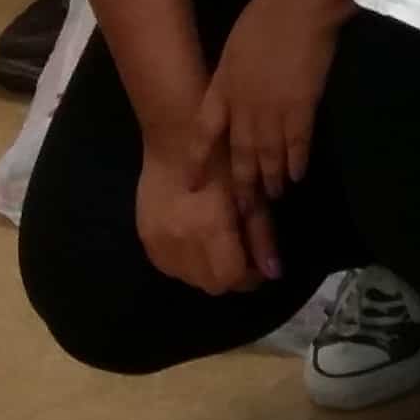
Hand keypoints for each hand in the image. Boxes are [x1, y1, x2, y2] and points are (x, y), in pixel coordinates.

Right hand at [129, 127, 275, 298]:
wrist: (174, 136)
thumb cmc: (223, 156)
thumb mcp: (250, 194)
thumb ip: (262, 236)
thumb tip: (275, 272)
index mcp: (209, 229)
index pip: (231, 278)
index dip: (250, 278)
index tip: (260, 268)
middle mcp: (179, 241)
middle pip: (210, 284)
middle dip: (231, 276)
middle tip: (243, 257)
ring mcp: (157, 241)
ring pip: (189, 278)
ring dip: (208, 272)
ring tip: (220, 249)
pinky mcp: (144, 236)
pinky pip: (168, 267)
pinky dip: (186, 265)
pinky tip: (197, 245)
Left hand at [198, 0, 342, 207]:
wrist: (299, 4)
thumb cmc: (265, 15)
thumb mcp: (234, 47)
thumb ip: (230, 76)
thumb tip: (231, 92)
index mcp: (222, 88)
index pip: (203, 136)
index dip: (196, 163)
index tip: (189, 187)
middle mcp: (243, 107)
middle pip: (238, 156)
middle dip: (240, 185)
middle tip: (241, 210)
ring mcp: (273, 110)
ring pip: (268, 155)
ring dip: (270, 179)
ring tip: (272, 197)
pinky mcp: (302, 106)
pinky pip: (297, 143)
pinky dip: (297, 162)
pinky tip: (298, 175)